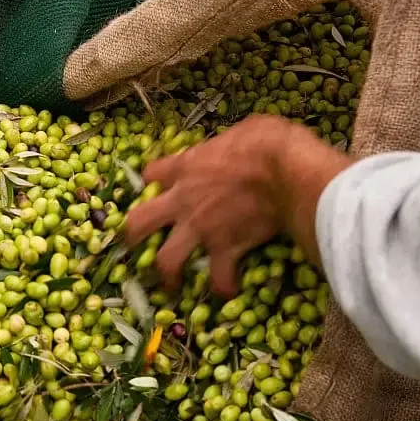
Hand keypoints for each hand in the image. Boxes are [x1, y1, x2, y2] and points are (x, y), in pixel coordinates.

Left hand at [125, 116, 351, 296]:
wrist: (287, 173)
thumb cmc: (268, 143)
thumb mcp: (241, 130)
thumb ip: (227, 144)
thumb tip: (236, 145)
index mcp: (185, 168)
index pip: (151, 174)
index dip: (152, 181)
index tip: (159, 187)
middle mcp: (183, 201)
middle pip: (139, 221)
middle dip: (133, 235)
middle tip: (136, 244)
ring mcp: (201, 229)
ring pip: (166, 260)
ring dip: (168, 275)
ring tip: (171, 285)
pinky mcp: (225, 249)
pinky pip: (218, 277)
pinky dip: (223, 285)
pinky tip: (226, 290)